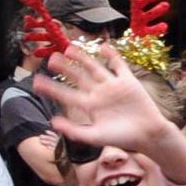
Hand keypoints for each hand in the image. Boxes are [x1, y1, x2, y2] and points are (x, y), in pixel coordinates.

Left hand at [47, 44, 181, 166]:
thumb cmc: (123, 139)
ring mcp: (113, 86)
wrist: (148, 135)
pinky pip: (118, 66)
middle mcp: (99, 94)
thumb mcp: (96, 137)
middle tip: (50, 58)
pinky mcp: (128, 81)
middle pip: (78, 77)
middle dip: (65, 68)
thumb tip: (53, 122)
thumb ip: (74, 130)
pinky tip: (104, 46)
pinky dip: (112, 56)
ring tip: (69, 48)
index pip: (67, 95)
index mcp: (90, 106)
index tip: (36, 82)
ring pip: (94, 68)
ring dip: (82, 58)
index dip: (52, 88)